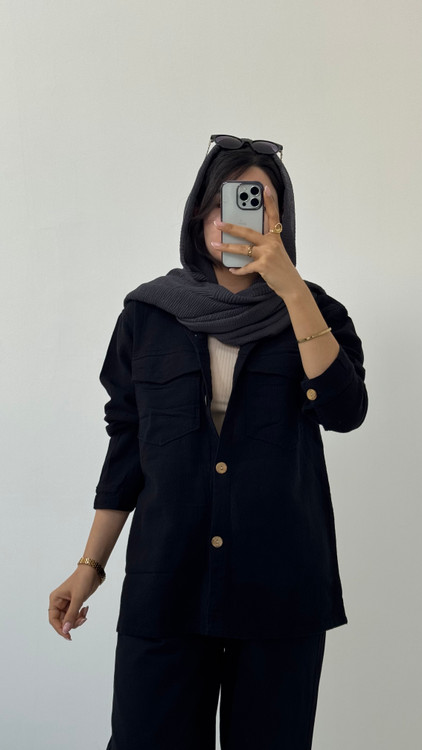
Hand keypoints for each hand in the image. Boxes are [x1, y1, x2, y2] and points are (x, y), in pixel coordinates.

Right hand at [48, 565, 100, 640]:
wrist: (92, 571)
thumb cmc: (83, 580)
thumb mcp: (78, 598)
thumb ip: (71, 615)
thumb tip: (66, 630)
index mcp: (55, 599)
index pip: (53, 620)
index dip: (60, 629)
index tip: (68, 636)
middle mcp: (59, 602)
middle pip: (62, 621)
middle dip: (72, 623)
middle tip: (83, 619)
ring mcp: (67, 604)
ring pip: (69, 619)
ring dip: (78, 619)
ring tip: (85, 612)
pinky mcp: (74, 603)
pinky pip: (75, 615)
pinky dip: (80, 615)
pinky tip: (86, 609)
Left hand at [211, 185, 305, 300]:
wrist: (291, 284)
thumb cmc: (281, 267)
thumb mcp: (276, 251)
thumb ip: (264, 243)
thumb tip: (245, 240)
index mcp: (275, 237)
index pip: (273, 215)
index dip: (269, 202)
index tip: (264, 189)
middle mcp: (272, 243)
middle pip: (248, 232)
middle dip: (230, 227)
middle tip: (218, 223)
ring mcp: (267, 254)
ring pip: (242, 249)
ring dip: (226, 247)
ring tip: (215, 244)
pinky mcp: (263, 266)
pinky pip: (245, 267)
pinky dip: (237, 270)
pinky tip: (232, 269)